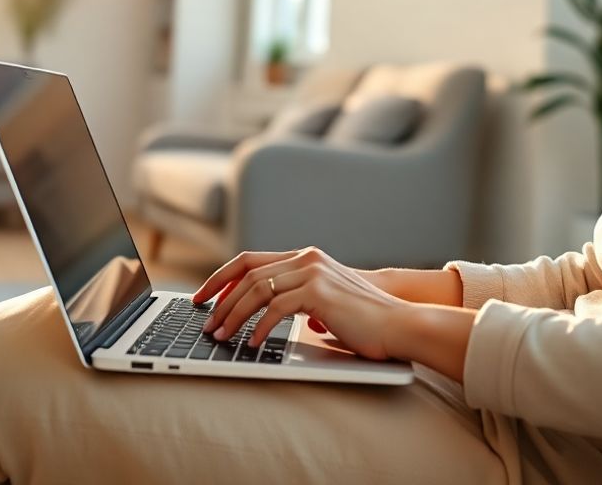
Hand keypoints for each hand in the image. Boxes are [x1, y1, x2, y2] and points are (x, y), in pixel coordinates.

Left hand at [191, 247, 411, 360]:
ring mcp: (312, 272)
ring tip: (221, 336)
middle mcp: (306, 259)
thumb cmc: (363, 320)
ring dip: (232, 315)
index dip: (221, 277)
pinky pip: (275, 309)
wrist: (398, 323)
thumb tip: (266, 314)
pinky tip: (252, 344)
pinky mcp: (318, 292)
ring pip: (256, 290)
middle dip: (219, 299)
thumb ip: (298, 298)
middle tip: (205, 323)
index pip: (250, 260)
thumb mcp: (324, 303)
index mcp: (305, 258)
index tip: (202, 297)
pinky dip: (258, 328)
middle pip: (246, 272)